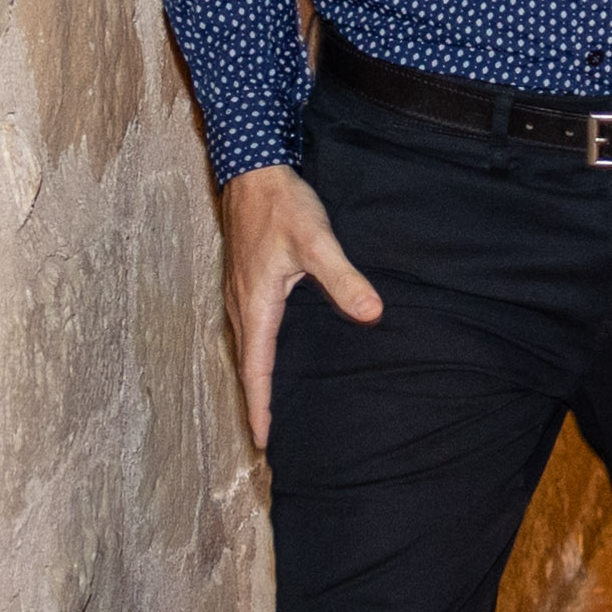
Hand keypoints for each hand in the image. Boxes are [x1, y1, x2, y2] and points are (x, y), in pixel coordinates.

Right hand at [218, 163, 383, 449]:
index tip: (263, 440)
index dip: (261, 405)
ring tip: (272, 409)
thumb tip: (371, 314)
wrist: (254, 171)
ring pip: (248, 350)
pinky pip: (251, 332)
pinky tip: (275, 360)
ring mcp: (240, 295)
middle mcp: (241, 306)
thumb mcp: (318, 242)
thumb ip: (344, 279)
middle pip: (248, 366)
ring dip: (257, 380)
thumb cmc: (283, 207)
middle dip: (257, 402)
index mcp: (256, 304)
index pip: (257, 368)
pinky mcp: (246, 284)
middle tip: (268, 439)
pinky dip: (258, 356)